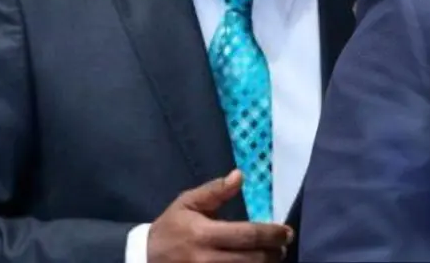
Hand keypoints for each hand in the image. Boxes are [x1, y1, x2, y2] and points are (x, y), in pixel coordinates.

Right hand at [148, 170, 293, 262]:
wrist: (143, 259)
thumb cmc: (170, 228)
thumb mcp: (188, 203)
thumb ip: (214, 191)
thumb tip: (239, 175)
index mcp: (204, 234)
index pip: (246, 235)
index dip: (271, 234)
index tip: (286, 232)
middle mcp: (207, 259)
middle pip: (251, 260)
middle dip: (273, 253)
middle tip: (285, 245)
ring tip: (275, 257)